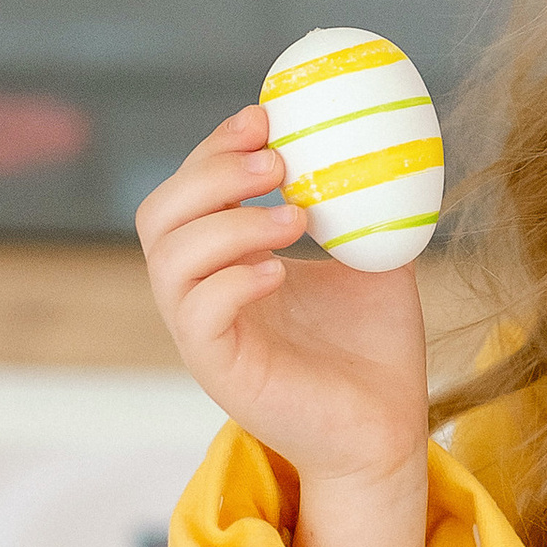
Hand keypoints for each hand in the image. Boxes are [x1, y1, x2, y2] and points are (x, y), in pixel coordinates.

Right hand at [137, 108, 432, 546]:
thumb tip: (383, 137)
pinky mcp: (218, 371)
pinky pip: (198, 315)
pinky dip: (232, 281)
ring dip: (226, 224)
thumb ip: (366, 203)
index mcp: (226, 261)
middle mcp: (202, 294)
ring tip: (293, 217)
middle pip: (159, 216)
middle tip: (275, 161)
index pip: (191, 191)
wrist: (388, 430)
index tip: (265, 116)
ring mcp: (204, 334)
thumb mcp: (374, 258)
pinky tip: (281, 270)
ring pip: (169, 261)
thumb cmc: (377, 349)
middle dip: (209, 174)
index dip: (215, 147)